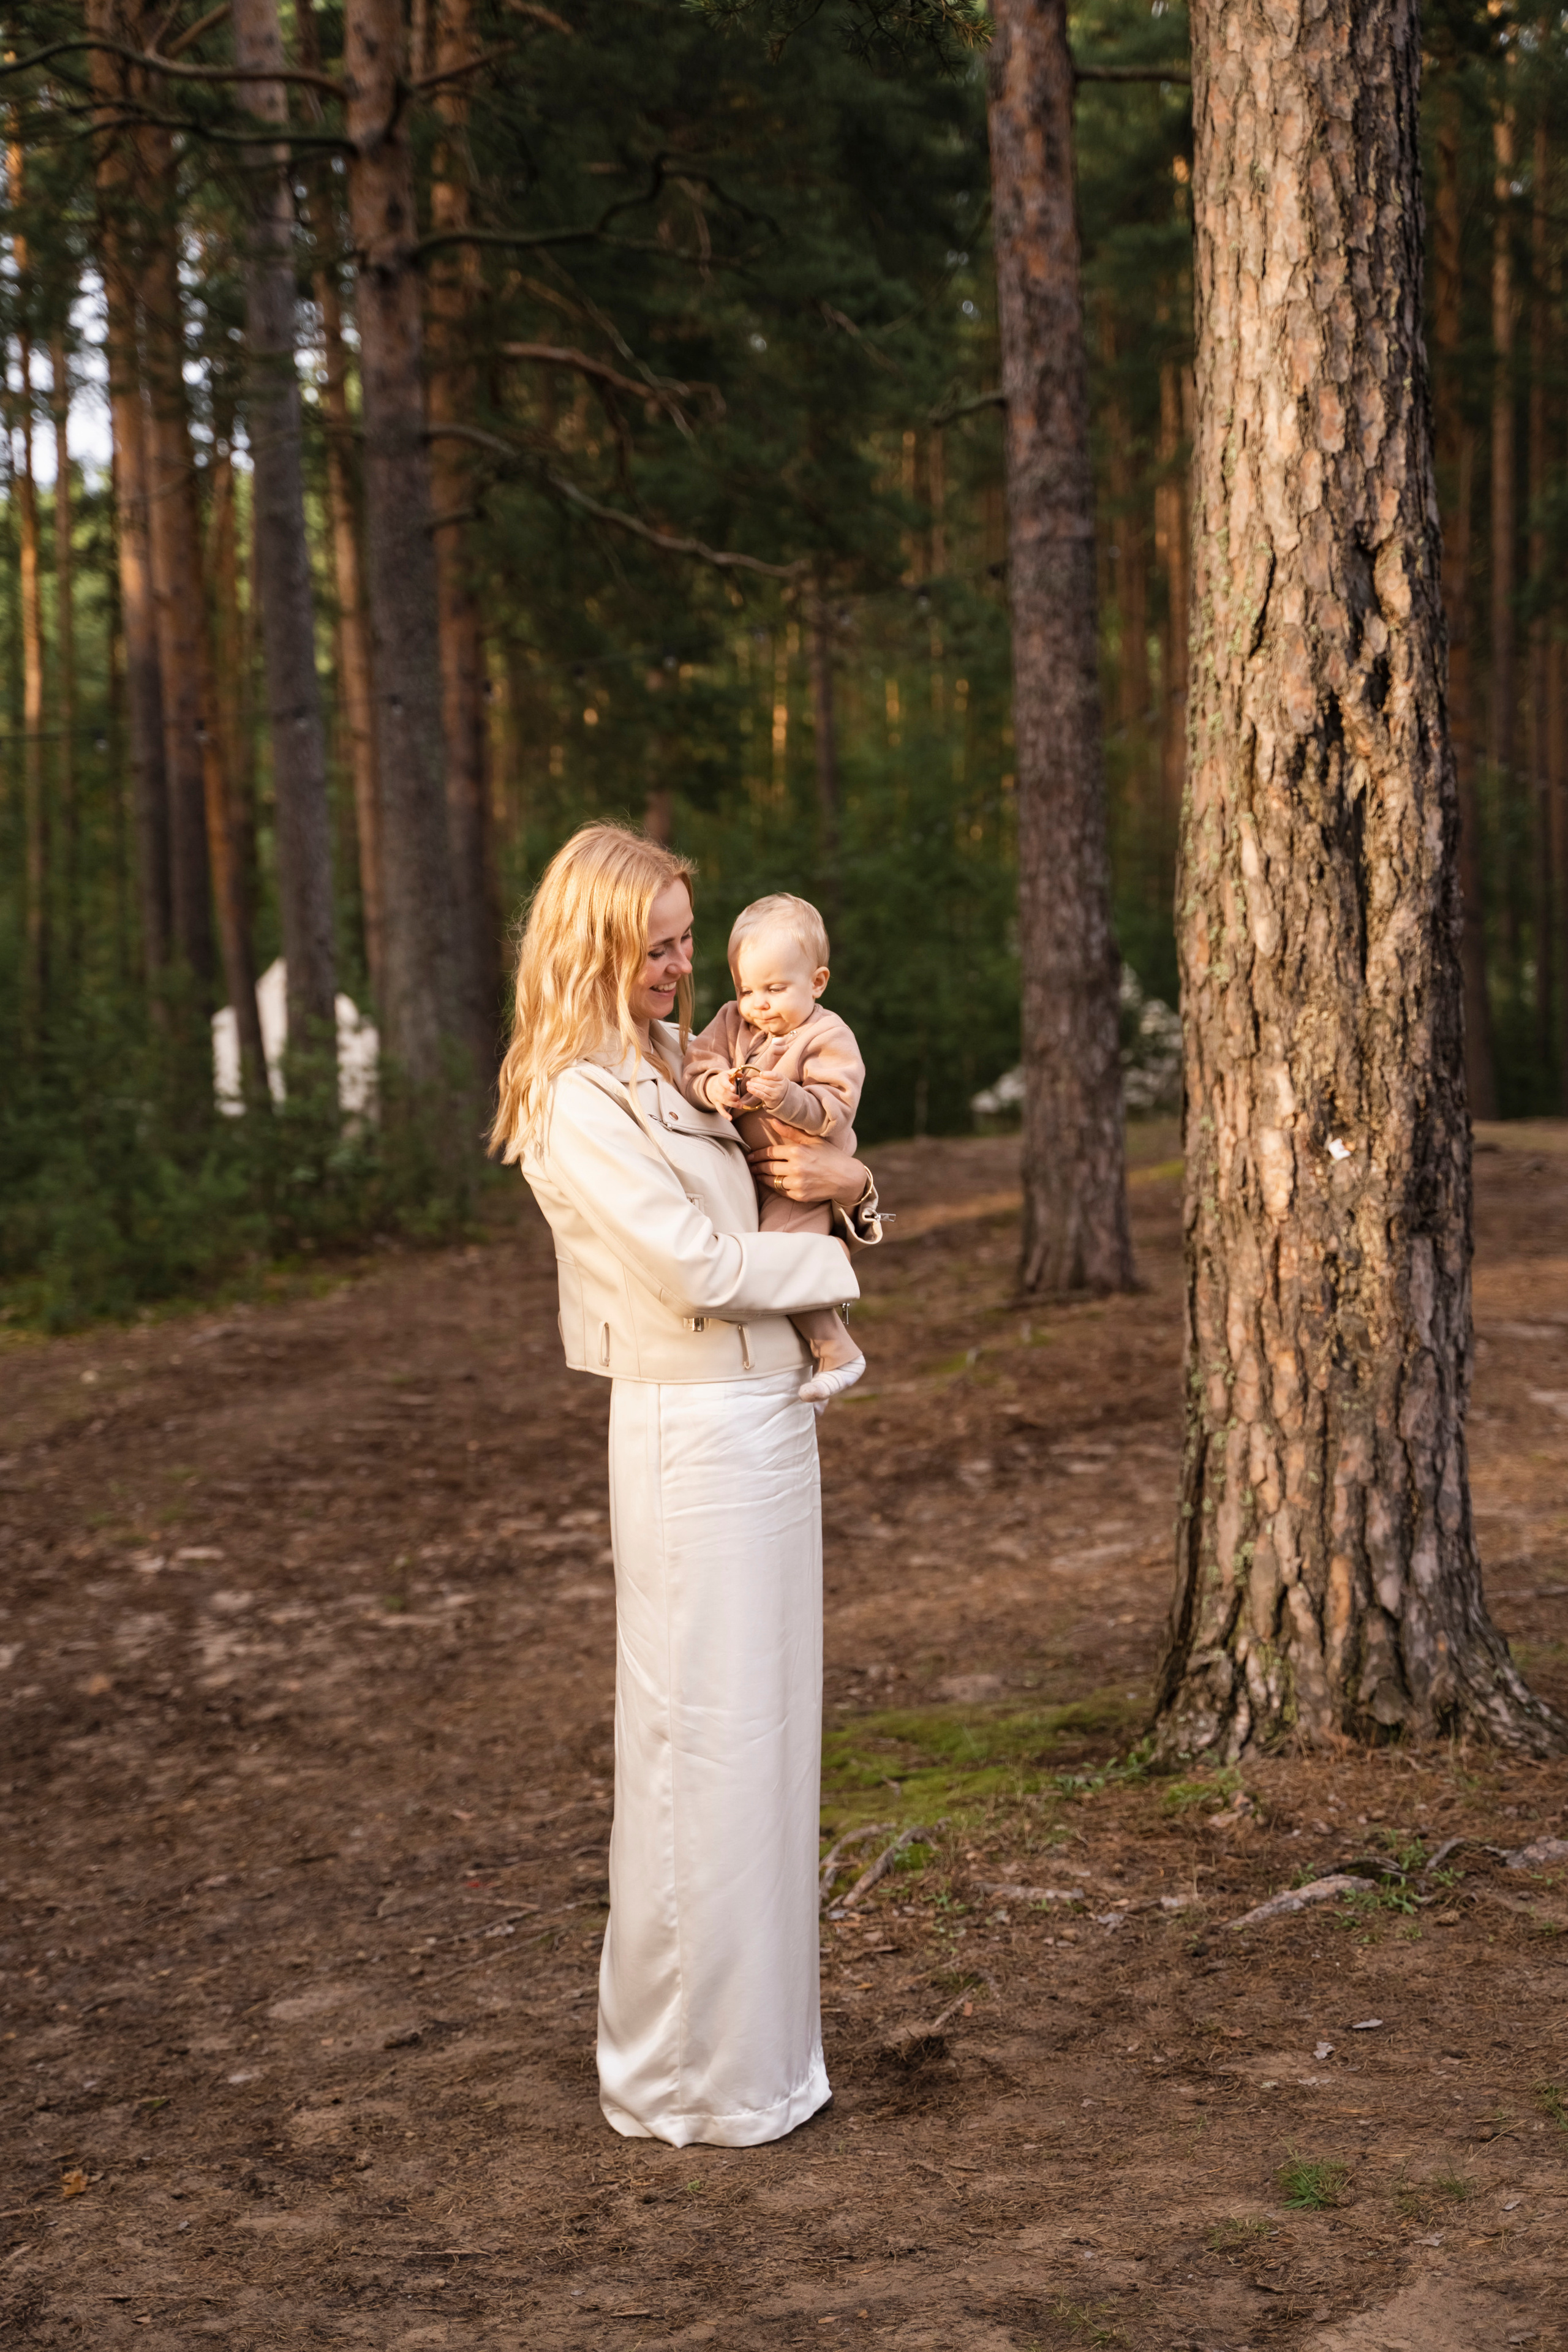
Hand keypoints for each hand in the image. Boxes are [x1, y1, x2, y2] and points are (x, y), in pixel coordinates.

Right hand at [705, 1070, 746, 1111]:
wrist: (710, 1085)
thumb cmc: (723, 1079)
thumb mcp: (727, 1073)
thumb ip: (734, 1072)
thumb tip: (741, 1074)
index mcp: (721, 1080)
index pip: (723, 1083)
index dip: (728, 1086)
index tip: (733, 1089)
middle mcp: (717, 1088)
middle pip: (724, 1094)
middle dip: (733, 1097)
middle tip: (739, 1098)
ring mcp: (716, 1097)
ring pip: (724, 1101)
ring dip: (733, 1104)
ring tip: (740, 1105)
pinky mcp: (716, 1103)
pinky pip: (720, 1110)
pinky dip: (725, 1114)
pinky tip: (730, 1118)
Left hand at [739, 1066, 787, 1110]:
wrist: (784, 1098)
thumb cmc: (777, 1085)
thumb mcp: (778, 1079)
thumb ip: (770, 1076)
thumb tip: (758, 1075)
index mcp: (782, 1079)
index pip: (775, 1075)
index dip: (767, 1074)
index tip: (760, 1074)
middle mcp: (780, 1087)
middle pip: (767, 1082)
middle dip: (757, 1080)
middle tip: (750, 1079)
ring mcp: (776, 1094)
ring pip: (763, 1088)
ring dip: (754, 1085)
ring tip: (748, 1083)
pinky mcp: (771, 1100)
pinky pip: (761, 1095)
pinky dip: (754, 1091)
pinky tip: (749, 1089)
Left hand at [747, 1135, 868, 1208]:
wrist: (846, 1178)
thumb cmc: (830, 1156)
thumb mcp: (812, 1140)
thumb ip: (791, 1132)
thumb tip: (773, 1121)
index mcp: (797, 1151)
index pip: (770, 1153)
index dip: (757, 1154)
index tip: (751, 1156)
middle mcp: (795, 1168)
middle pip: (768, 1167)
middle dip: (756, 1166)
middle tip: (750, 1165)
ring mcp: (797, 1183)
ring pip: (771, 1181)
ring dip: (762, 1177)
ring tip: (757, 1174)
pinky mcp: (800, 1195)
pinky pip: (781, 1191)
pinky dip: (775, 1187)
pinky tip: (771, 1183)